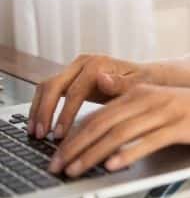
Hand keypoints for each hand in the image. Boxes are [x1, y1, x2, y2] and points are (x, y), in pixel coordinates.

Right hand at [28, 54, 151, 139]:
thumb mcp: (139, 86)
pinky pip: (48, 90)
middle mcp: (83, 62)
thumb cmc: (145, 83)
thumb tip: (101, 80)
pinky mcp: (69, 77)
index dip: (65, 113)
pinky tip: (38, 125)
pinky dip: (40, 107)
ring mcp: (74, 68)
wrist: (146, 76)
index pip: (75, 90)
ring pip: (46, 86)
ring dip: (37, 110)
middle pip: (54, 85)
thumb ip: (121, 85)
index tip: (59, 134)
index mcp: (99, 64)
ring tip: (34, 133)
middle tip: (40, 135)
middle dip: (44, 111)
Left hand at [47, 85, 189, 176]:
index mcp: (141, 93)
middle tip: (58, 165)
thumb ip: (133, 115)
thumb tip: (103, 133)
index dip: (74, 135)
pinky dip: (129, 153)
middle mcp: (150, 98)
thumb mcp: (162, 109)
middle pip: (104, 123)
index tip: (58, 154)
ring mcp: (167, 111)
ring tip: (77, 169)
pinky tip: (114, 165)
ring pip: (121, 133)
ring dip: (94, 153)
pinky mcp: (182, 124)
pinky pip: (150, 140)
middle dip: (76, 146)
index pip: (99, 115)